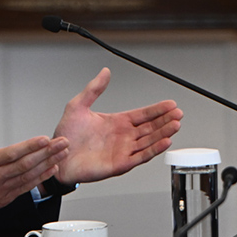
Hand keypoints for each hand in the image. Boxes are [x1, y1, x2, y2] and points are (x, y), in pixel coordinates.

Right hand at [0, 93, 68, 222]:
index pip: (11, 154)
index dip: (30, 146)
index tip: (45, 139)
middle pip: (25, 165)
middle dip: (47, 153)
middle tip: (63, 143)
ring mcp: (0, 190)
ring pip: (28, 177)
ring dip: (48, 165)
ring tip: (62, 154)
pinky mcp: (3, 199)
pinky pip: (25, 188)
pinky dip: (40, 179)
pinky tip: (51, 169)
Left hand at [51, 68, 181, 184]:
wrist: (57, 157)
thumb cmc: (67, 135)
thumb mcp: (78, 105)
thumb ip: (93, 89)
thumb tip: (104, 72)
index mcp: (117, 122)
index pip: (143, 114)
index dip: (157, 110)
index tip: (170, 104)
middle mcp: (123, 137)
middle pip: (151, 127)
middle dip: (165, 120)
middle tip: (178, 113)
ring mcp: (123, 150)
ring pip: (149, 141)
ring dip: (163, 134)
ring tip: (175, 125)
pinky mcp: (120, 164)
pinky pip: (141, 156)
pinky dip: (154, 150)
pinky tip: (164, 142)